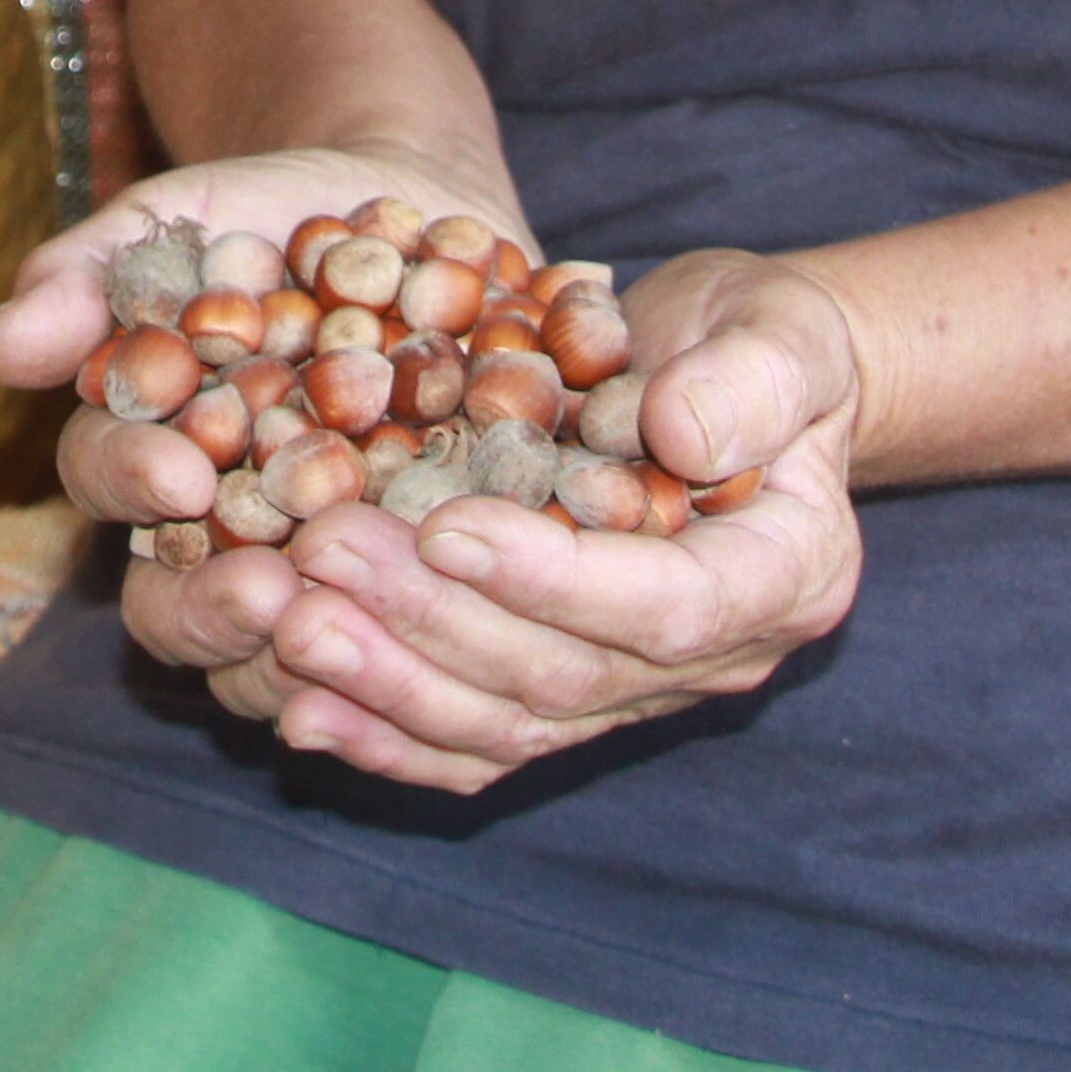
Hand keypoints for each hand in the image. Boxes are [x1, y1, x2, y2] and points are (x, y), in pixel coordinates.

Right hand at [0, 145, 526, 712]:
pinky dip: (423, 655)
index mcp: (141, 454)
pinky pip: (403, 649)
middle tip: (269, 595)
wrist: (409, 205)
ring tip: (361, 621)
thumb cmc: (265, 211)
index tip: (180, 474)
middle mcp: (215, 535)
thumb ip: (90, 276)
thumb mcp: (178, 218)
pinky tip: (457, 637)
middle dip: (217, 611)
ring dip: (315, 655)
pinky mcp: (412, 580)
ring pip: (285, 661)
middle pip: (182, 611)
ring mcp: (312, 567)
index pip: (106, 489)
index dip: (133, 487)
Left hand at [225, 245, 871, 793]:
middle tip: (319, 558)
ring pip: (504, 725)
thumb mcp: (781, 327)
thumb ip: (750, 380)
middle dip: (432, 623)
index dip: (552, 579)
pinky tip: (297, 710)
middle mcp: (712, 662)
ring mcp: (632, 694)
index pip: (667, 607)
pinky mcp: (563, 700)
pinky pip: (474, 744)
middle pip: (563, 677)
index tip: (445, 527)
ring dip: (388, 684)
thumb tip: (678, 431)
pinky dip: (386, 736)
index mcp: (783, 577)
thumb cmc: (759, 339)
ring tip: (288, 627)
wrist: (731, 381)